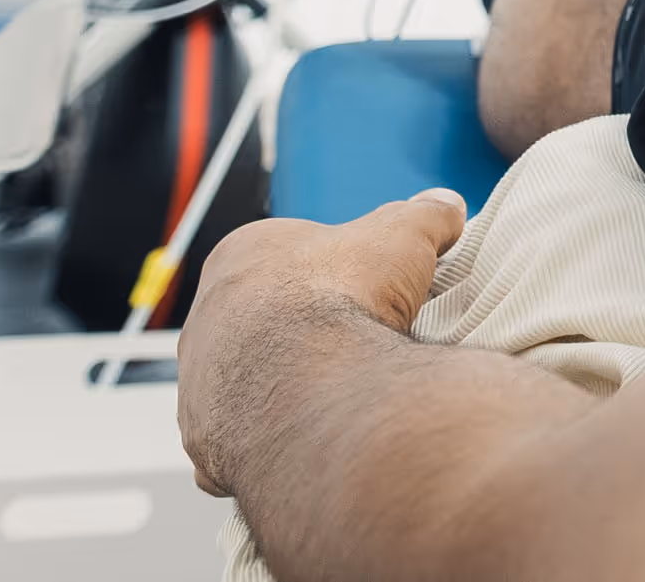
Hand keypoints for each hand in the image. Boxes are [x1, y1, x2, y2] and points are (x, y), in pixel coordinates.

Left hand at [181, 188, 465, 494]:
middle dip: (302, 328)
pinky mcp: (205, 436)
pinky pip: (233, 437)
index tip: (366, 285)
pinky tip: (304, 434)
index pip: (284, 254)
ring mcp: (199, 381)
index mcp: (240, 256)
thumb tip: (445, 207)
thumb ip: (425, 216)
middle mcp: (206, 316)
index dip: (331, 268)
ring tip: (337, 390)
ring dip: (281, 383)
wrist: (306, 384)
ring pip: (243, 379)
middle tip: (354, 338)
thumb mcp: (404, 235)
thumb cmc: (340, 298)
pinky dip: (265, 438)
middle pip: (260, 318)